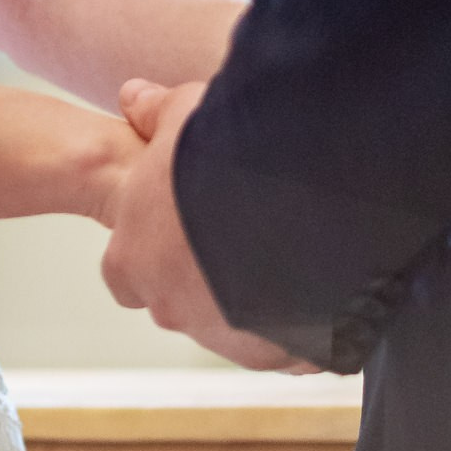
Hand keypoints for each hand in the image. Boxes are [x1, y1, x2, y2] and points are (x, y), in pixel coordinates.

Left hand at [101, 80, 311, 371]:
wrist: (301, 189)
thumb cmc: (230, 151)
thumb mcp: (186, 113)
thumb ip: (156, 112)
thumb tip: (134, 98)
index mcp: (133, 258)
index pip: (125, 271)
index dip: (152, 247)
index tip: (182, 227)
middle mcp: (172, 308)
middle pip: (179, 300)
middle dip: (207, 274)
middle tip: (245, 230)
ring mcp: (226, 337)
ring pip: (235, 327)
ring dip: (255, 302)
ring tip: (292, 251)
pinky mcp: (281, 352)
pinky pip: (289, 348)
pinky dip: (302, 327)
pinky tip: (324, 286)